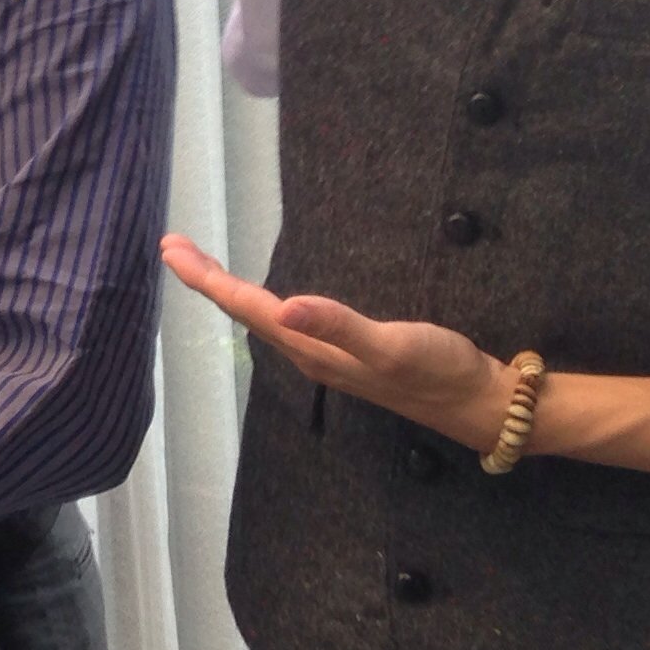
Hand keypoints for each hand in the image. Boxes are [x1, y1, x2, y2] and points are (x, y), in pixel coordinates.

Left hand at [161, 234, 516, 452]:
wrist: (479, 404)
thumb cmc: (439, 372)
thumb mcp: (392, 346)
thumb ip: (339, 326)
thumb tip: (284, 306)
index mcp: (312, 348)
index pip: (246, 306)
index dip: (207, 277)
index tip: (171, 247)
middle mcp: (310, 353)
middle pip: (244, 311)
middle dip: (208, 278)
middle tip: (173, 245)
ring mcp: (327, 356)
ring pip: (263, 318)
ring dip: (230, 291)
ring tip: (204, 265)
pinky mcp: (346, 353)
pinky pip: (287, 323)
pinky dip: (262, 302)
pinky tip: (267, 299)